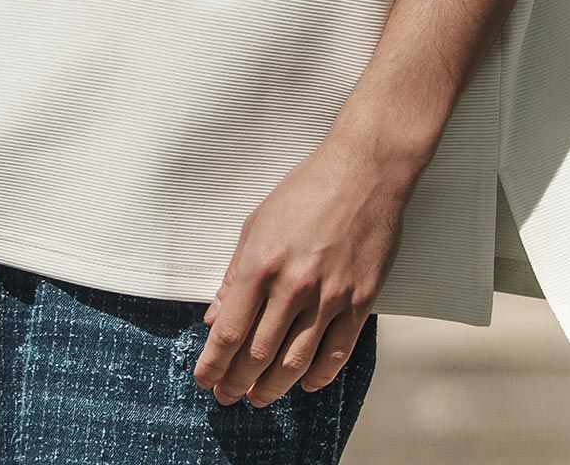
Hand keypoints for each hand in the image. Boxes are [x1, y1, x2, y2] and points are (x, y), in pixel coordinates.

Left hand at [191, 131, 405, 407]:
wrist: (365, 170)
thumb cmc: (307, 189)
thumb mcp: (258, 222)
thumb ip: (235, 272)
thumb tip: (215, 315)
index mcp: (261, 264)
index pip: (229, 331)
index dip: (213, 363)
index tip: (204, 379)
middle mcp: (293, 286)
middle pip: (257, 354)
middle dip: (236, 382)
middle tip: (226, 397)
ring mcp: (330, 297)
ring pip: (295, 363)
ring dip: (272, 388)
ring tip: (258, 398)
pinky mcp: (360, 300)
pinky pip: (337, 352)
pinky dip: (318, 376)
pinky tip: (305, 383)